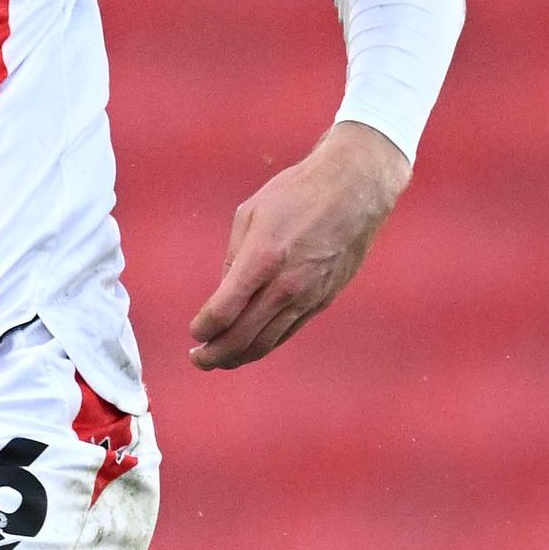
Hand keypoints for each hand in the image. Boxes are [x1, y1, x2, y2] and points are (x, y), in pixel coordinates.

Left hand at [185, 122, 408, 371]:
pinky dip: (265, 344)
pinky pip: (288, 332)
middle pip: (242, 337)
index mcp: (261, 258)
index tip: (195, 331)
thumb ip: (234, 258)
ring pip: (267, 342)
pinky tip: (251, 344)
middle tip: (198, 359)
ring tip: (219, 360)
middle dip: (214, 354)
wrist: (354, 190)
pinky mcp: (323, 300)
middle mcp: (285, 285)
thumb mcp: (250, 214)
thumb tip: (224, 294)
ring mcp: (307, 297)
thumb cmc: (297, 193)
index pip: (223, 310)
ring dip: (238, 357)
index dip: (202, 328)